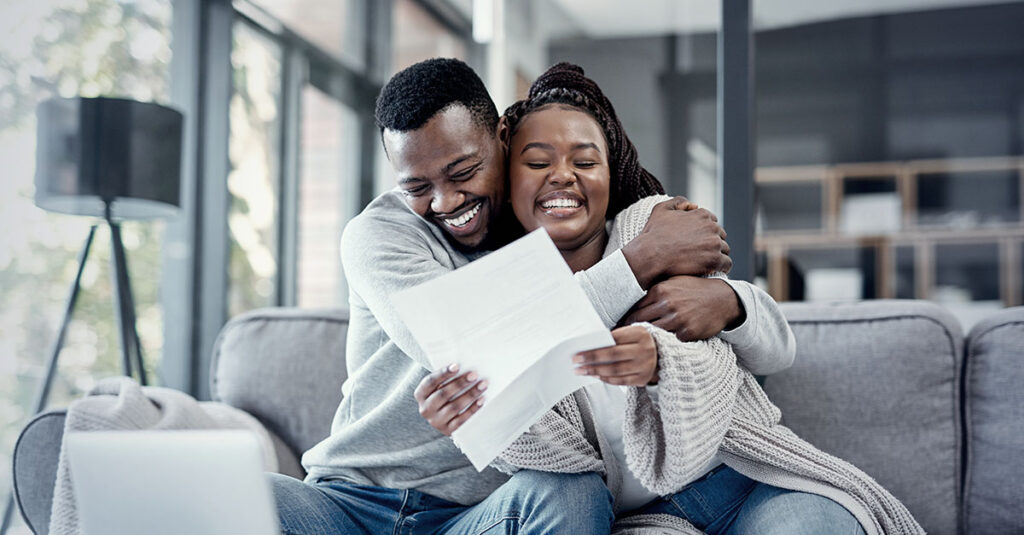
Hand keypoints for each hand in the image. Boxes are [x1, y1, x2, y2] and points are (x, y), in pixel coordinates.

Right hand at [414, 364, 487, 435]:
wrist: (444, 418)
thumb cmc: (445, 394)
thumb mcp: (440, 386)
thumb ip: (447, 377)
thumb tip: (465, 365)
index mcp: (421, 394)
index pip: (430, 382)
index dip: (443, 373)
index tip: (457, 366)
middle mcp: (425, 409)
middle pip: (443, 394)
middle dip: (460, 383)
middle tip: (474, 375)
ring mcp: (436, 421)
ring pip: (454, 407)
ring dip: (470, 395)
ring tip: (482, 385)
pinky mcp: (448, 430)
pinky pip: (461, 420)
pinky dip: (472, 409)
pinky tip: (481, 400)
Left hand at [573, 325, 657, 385]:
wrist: (662, 354)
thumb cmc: (638, 342)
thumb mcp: (630, 334)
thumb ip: (614, 338)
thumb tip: (589, 347)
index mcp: (640, 334)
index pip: (614, 340)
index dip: (595, 346)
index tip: (579, 351)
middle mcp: (644, 350)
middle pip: (613, 355)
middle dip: (591, 359)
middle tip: (575, 361)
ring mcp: (645, 366)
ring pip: (615, 370)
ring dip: (595, 371)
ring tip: (581, 370)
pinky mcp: (642, 379)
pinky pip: (620, 381)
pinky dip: (606, 378)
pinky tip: (595, 375)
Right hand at [621, 197, 730, 287]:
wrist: (650, 256)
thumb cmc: (653, 234)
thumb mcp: (661, 209)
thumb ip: (678, 201)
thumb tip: (694, 205)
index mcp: (701, 214)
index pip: (712, 222)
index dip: (704, 232)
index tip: (696, 242)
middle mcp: (711, 227)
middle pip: (720, 236)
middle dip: (711, 243)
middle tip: (700, 254)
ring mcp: (714, 244)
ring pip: (724, 249)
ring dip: (717, 255)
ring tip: (704, 264)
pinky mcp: (714, 260)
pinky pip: (727, 264)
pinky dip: (722, 268)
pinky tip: (712, 271)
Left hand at [625, 276, 744, 341]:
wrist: (722, 299)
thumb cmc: (695, 290)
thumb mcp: (673, 283)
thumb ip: (654, 291)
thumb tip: (630, 302)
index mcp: (660, 290)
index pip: (634, 308)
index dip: (626, 318)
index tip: (619, 326)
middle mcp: (667, 304)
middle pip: (639, 321)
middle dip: (630, 330)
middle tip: (623, 338)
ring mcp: (678, 319)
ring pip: (651, 333)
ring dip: (645, 339)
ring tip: (639, 344)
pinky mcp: (687, 332)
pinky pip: (668, 341)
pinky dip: (664, 343)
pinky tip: (659, 345)